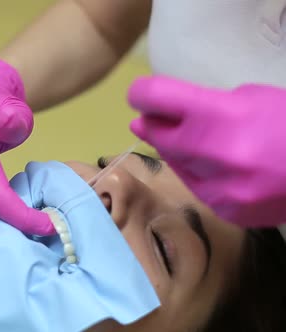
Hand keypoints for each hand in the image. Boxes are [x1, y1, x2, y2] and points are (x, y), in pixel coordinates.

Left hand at [128, 75, 285, 226]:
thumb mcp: (250, 98)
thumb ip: (204, 105)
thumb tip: (163, 112)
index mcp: (220, 115)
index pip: (156, 97)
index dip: (142, 94)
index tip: (139, 97)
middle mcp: (213, 154)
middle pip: (159, 136)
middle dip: (152, 126)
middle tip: (145, 121)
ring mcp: (219, 188)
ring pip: (176, 165)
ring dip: (176, 151)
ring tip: (187, 141)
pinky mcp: (227, 211)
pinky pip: (197, 188)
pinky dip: (198, 175)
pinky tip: (211, 166)